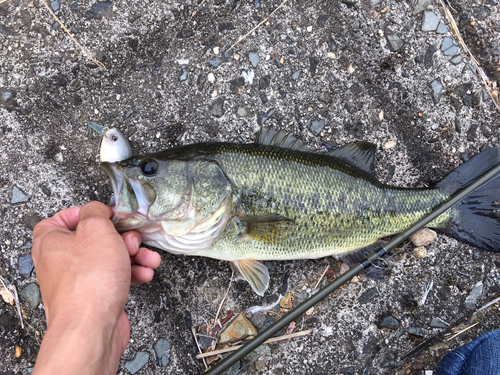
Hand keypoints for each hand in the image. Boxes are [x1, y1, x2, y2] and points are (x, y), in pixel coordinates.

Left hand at [31, 201, 160, 374]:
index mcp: (51, 241)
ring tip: (148, 259)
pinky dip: (131, 273)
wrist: (92, 327)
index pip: (64, 217)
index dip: (88, 214)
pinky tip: (145, 274)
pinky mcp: (95, 296)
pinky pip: (115, 277)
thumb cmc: (88, 282)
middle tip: (132, 241)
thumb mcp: (96, 230)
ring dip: (133, 256)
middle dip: (122, 238)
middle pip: (95, 239)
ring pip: (109, 258)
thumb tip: (98, 210)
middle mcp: (61, 261)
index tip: (107, 216)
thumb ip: (96, 212)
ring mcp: (78, 280)